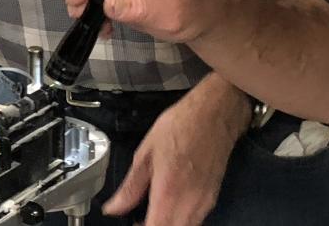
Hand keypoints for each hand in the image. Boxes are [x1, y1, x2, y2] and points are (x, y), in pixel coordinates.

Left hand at [101, 75, 249, 224]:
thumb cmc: (181, 126)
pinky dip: (180, 221)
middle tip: (138, 221)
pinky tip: (169, 209)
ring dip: (167, 225)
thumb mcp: (145, 154)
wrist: (214, 114)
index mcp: (169, 191)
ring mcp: (204, 202)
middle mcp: (190, 202)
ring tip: (151, 215)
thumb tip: (114, 208)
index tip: (132, 224)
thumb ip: (130, 187)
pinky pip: (195, 220)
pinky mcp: (212, 198)